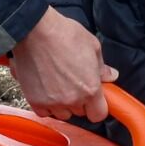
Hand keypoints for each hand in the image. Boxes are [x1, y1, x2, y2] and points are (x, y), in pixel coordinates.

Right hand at [9, 7, 118, 121]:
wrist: (34, 31)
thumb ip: (101, 67)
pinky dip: (46, 105)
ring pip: (62, 114)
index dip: (97, 107)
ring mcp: (52, 102)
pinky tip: (46, 90)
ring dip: (62, 104)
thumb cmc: (63, 34)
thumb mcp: (92, 46)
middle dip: (80, 101)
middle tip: (74, 84)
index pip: (99, 114)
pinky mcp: (34, 100)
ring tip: (58, 85)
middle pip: (80, 112)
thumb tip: (110, 76)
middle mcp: (72, 99)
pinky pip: (44, 112)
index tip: (95, 100)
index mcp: (90, 88)